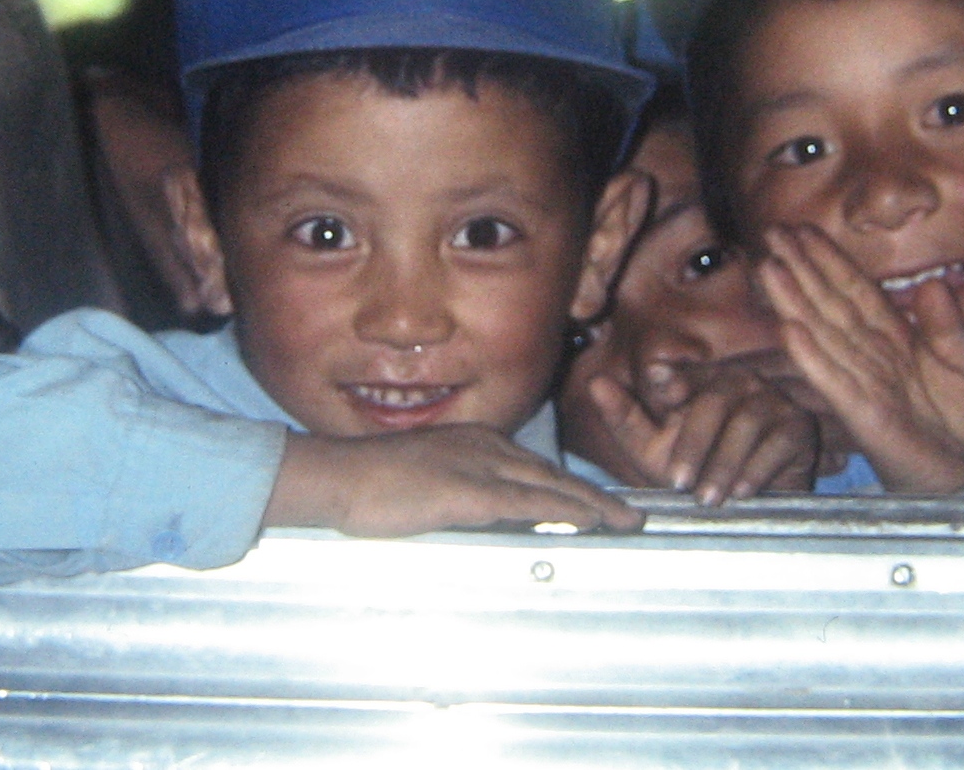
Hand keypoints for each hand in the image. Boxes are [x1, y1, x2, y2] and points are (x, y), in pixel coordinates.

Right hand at [264, 424, 643, 537]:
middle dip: (591, 496)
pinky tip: (587, 521)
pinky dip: (563, 511)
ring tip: (622, 522)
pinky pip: (528, 503)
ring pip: (548, 486)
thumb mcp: (422, 480)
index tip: (594, 504)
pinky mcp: (467, 490)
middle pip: (550, 474)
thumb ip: (455, 494)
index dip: (567, 487)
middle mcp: (482, 445)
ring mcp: (476, 465)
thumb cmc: (367, 482)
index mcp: (471, 440)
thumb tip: (480, 520)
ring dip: (591, 505)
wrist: (336, 475)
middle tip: (627, 515)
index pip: (531, 467)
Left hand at [583, 355, 818, 504]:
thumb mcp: (652, 450)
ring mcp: (773, 401)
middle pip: (717, 399)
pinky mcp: (799, 427)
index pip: (691, 374)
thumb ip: (625, 417)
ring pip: (747, 422)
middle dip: (695, 443)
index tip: (665, 395)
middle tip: (679, 482)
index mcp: (704, 381)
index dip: (681, 381)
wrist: (743, 505)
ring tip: (708, 497)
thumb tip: (596, 383)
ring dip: (724, 464)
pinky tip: (742, 490)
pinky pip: (779, 441)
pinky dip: (758, 468)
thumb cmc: (695, 472)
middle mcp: (740, 382)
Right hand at [754, 225, 963, 494]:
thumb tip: (933, 282)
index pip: (854, 290)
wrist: (963, 469)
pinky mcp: (863, 416)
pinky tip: (788, 331)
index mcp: (891, 337)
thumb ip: (946, 323)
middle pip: (829, 304)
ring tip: (768, 269)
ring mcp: (861, 383)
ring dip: (794, 302)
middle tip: (771, 233)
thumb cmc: (956, 417)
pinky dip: (811, 357)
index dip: (829, 259)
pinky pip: (834, 382)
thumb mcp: (962, 359)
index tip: (803, 230)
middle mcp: (868, 354)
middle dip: (800, 268)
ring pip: (822, 335)